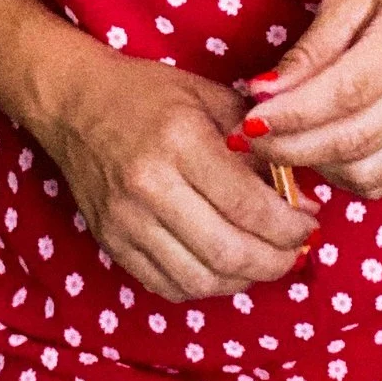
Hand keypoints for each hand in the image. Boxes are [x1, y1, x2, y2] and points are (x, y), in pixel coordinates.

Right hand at [33, 50, 318, 303]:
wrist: (72, 102)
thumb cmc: (147, 94)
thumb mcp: (209, 97)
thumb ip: (256, 145)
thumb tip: (301, 197)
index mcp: (181, 142)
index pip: (249, 206)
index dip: (290, 226)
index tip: (309, 224)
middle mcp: (150, 186)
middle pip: (229, 252)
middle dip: (276, 261)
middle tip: (295, 252)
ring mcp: (126, 220)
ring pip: (201, 279)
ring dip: (244, 279)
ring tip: (263, 262)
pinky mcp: (111, 242)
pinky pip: (166, 286)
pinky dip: (204, 286)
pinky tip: (223, 268)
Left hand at [234, 0, 381, 199]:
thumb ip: (311, 47)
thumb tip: (264, 90)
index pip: (347, 91)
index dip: (294, 113)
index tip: (249, 122)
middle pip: (356, 138)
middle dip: (293, 147)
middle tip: (249, 142)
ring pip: (371, 171)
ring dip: (317, 166)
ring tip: (285, 143)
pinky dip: (347, 176)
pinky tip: (324, 152)